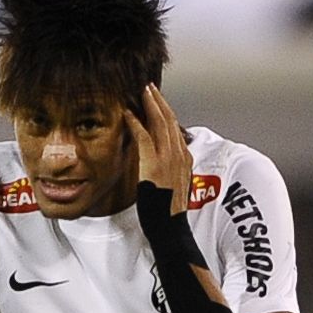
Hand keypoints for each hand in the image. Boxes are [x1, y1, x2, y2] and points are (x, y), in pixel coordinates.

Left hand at [125, 83, 190, 215]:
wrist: (170, 226)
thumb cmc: (168, 211)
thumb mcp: (174, 185)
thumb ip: (170, 169)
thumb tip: (160, 162)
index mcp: (185, 159)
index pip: (176, 128)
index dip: (166, 111)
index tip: (157, 99)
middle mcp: (180, 155)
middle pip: (170, 120)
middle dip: (159, 101)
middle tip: (148, 86)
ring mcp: (169, 158)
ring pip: (160, 123)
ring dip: (149, 104)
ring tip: (140, 91)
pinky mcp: (155, 164)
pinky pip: (145, 137)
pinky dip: (136, 123)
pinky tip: (127, 113)